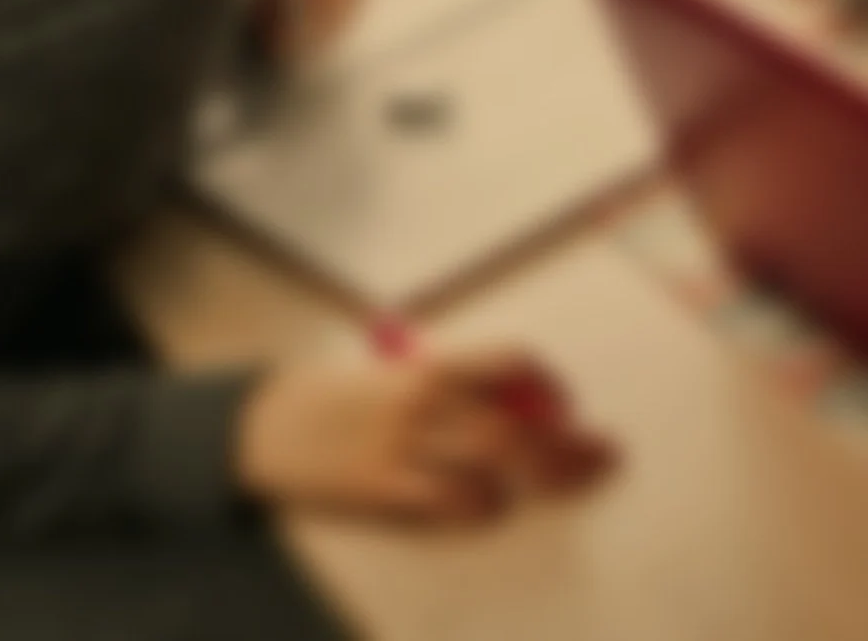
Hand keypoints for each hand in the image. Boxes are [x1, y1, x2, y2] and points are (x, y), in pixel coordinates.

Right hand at [237, 351, 616, 524]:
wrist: (262, 426)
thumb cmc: (341, 404)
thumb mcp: (397, 381)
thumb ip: (456, 393)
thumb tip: (527, 414)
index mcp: (430, 366)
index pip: (511, 360)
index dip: (551, 385)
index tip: (570, 408)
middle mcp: (423, 400)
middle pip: (515, 423)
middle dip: (570, 446)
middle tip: (605, 458)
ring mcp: (401, 446)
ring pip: (493, 462)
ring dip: (540, 478)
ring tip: (568, 483)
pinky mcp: (379, 488)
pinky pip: (448, 502)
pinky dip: (481, 506)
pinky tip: (493, 507)